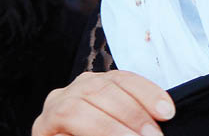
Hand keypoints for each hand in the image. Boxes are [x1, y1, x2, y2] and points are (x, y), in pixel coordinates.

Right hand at [31, 71, 174, 135]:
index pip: (122, 79)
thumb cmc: (102, 134)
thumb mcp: (119, 121)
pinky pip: (60, 133)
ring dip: (109, 129)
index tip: (168, 112)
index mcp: (92, 85)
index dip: (146, 93)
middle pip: (101, 91)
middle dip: (132, 114)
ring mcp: (50, 113)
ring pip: (77, 110)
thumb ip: (133, 117)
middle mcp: (69, 93)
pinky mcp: (40, 133)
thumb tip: (163, 116)